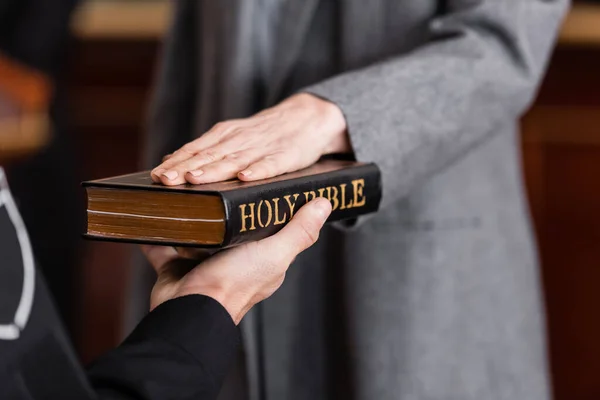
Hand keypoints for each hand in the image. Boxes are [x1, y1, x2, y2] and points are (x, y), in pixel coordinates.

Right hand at [142, 198, 332, 323]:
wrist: (188, 312)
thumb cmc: (235, 285)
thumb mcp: (275, 253)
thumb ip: (299, 231)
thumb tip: (325, 204)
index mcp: (261, 259)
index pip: (268, 227)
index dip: (264, 208)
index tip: (256, 181)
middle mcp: (233, 261)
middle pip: (229, 227)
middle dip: (222, 207)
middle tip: (215, 177)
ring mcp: (202, 264)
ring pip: (195, 232)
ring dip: (190, 215)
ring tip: (186, 189)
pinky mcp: (175, 266)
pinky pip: (164, 244)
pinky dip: (158, 232)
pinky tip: (154, 210)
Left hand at [151, 93, 350, 185]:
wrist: (308, 117)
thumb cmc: (266, 134)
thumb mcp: (234, 136)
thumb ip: (207, 150)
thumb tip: (173, 162)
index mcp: (225, 136)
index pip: (195, 150)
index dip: (175, 162)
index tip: (155, 176)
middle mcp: (239, 139)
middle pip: (209, 155)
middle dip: (186, 167)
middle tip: (165, 180)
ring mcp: (262, 147)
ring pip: (234, 160)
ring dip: (213, 170)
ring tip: (194, 179)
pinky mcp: (286, 155)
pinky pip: (270, 164)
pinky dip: (258, 170)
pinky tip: (245, 178)